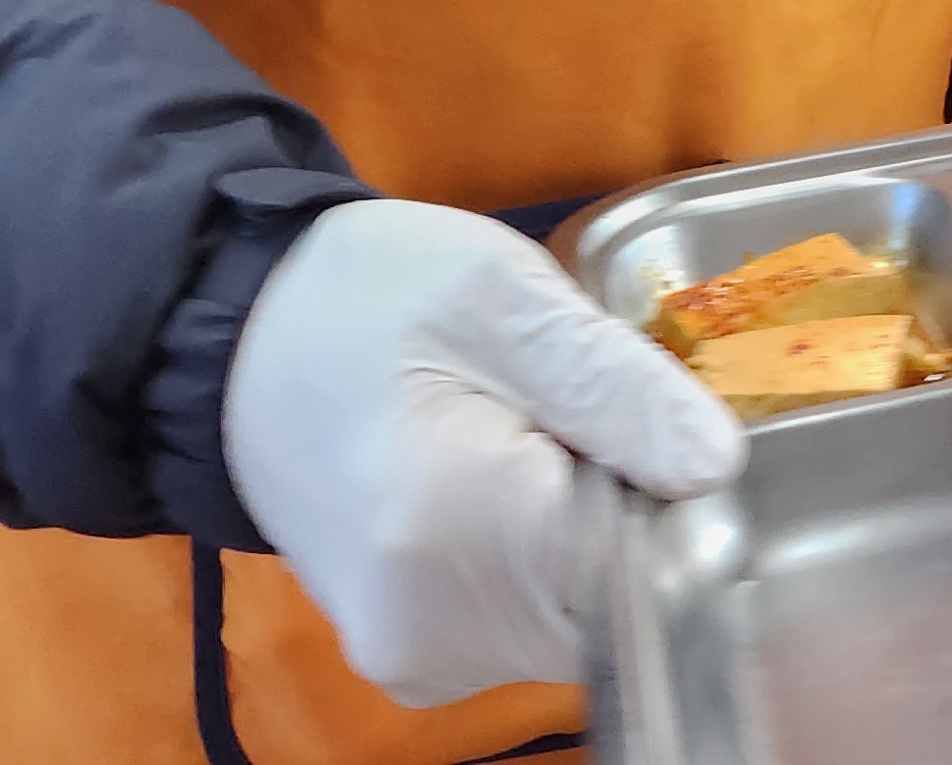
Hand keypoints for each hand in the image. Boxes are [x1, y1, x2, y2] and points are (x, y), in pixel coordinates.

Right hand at [226, 200, 745, 706]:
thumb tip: (715, 465)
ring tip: (527, 439)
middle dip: (628, 511)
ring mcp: (417, 659)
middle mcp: (432, 631)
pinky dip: (545, 558)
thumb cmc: (362, 296)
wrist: (236, 341)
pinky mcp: (415, 658)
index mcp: (450, 532)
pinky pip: (531, 622)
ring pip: (581, 618)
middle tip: (570, 414)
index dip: (669, 488)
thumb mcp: (498, 293)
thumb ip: (612, 381)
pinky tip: (501, 480)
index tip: (635, 418)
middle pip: (616, 600)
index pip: (643, 561)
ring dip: (587, 534)